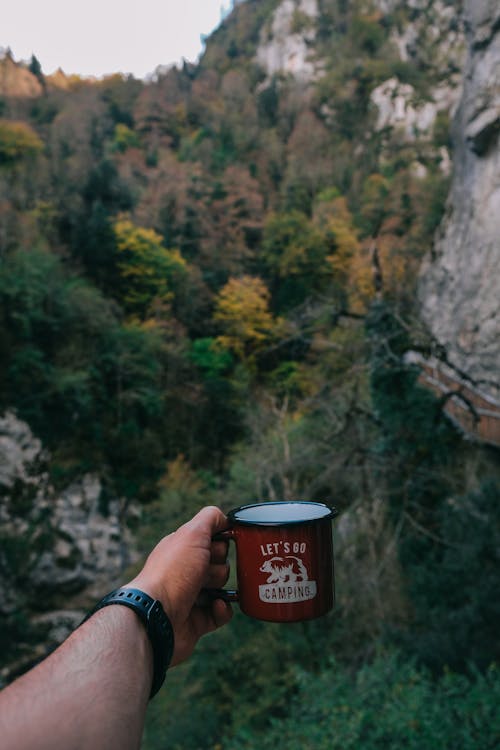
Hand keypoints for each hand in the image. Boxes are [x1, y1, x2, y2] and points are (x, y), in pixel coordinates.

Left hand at [127, 506, 232, 664]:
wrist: (157, 616)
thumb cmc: (172, 572)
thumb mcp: (192, 533)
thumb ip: (210, 518)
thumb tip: (225, 518)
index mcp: (182, 548)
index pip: (213, 539)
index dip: (219, 542)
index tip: (213, 546)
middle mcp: (185, 570)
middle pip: (221, 562)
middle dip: (217, 567)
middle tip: (202, 572)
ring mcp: (191, 596)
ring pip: (223, 586)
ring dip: (218, 587)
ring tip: (203, 592)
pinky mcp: (197, 621)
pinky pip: (222, 612)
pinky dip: (222, 609)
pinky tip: (215, 606)